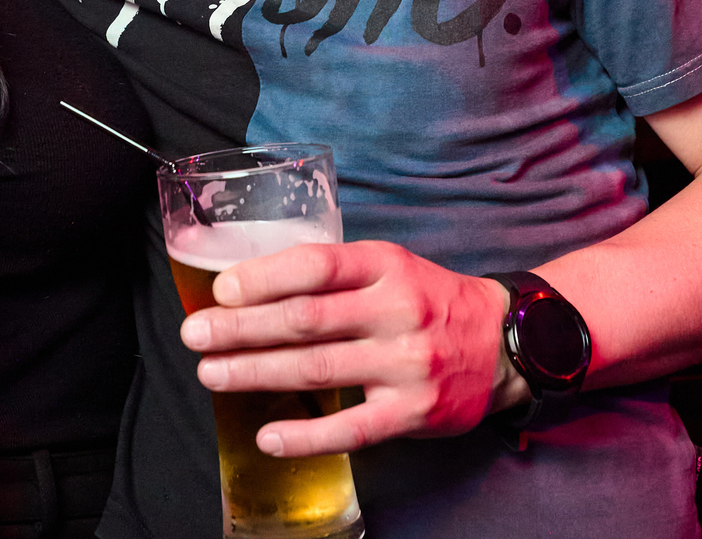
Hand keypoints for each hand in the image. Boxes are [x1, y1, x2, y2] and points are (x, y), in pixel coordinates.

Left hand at [177, 241, 517, 457]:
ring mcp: (406, 362)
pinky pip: (351, 428)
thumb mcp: (391, 267)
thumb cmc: (430, 301)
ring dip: (255, 372)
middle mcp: (396, 310)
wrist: (505, 343)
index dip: (263, 277)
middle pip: (305, 319)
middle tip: (196, 334)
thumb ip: (335, 274)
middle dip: (241, 328)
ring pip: (317, 369)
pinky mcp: (414, 411)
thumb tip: (252, 286)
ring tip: (212, 374)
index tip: (221, 290)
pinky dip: (305, 434)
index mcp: (386, 266)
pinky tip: (268, 435)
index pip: (315, 266)